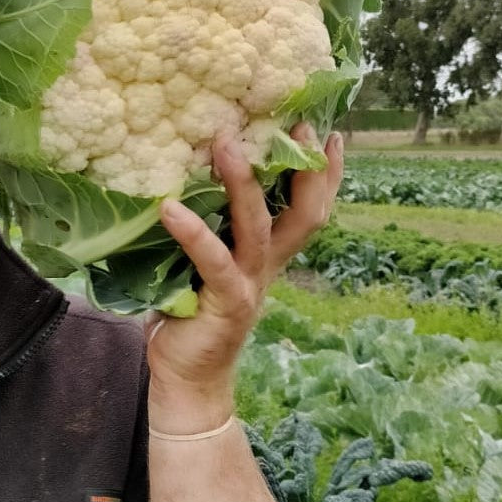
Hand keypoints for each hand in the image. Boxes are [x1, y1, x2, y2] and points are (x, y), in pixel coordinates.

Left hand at [146, 123, 343, 427]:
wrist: (187, 378)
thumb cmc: (190, 315)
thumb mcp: (204, 264)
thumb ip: (208, 227)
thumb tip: (182, 174)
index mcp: (268, 257)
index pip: (308, 209)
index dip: (325, 174)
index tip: (331, 132)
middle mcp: (267, 268)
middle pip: (305, 213)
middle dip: (307, 167)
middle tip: (301, 123)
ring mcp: (250, 284)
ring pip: (258, 226)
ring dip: (244, 182)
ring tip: (226, 143)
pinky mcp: (225, 302)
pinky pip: (212, 260)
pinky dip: (192, 231)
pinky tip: (169, 207)